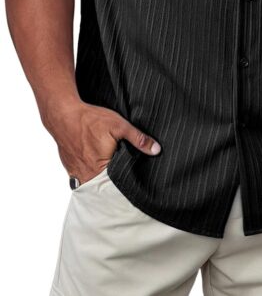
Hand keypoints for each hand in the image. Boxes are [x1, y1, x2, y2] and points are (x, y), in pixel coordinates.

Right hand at [44, 100, 161, 184]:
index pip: (118, 187)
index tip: (136, 185)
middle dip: (115, 186)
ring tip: (112, 176)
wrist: (64, 114)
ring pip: (93, 185)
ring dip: (102, 182)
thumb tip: (156, 150)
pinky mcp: (70, 168)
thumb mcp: (119, 125)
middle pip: (104, 188)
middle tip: (126, 180)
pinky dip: (91, 176)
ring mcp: (76, 173)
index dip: (127, 185)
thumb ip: (138, 138)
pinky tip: (97, 169)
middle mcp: (86, 176)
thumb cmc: (91, 120)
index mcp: (100, 169)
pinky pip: (82, 178)